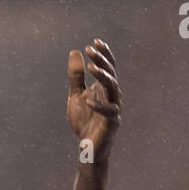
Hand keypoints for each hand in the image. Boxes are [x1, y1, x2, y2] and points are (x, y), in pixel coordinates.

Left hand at [66, 40, 120, 158]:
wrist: (87, 147)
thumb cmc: (84, 121)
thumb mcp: (76, 95)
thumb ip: (76, 76)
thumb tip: (74, 52)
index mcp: (104, 88)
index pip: (108, 66)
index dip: (104, 53)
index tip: (94, 42)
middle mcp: (112, 95)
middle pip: (111, 73)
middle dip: (101, 60)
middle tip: (90, 50)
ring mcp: (113, 108)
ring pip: (112, 88)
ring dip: (102, 77)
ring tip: (91, 68)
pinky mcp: (112, 123)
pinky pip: (108, 112)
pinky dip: (99, 106)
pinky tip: (88, 100)